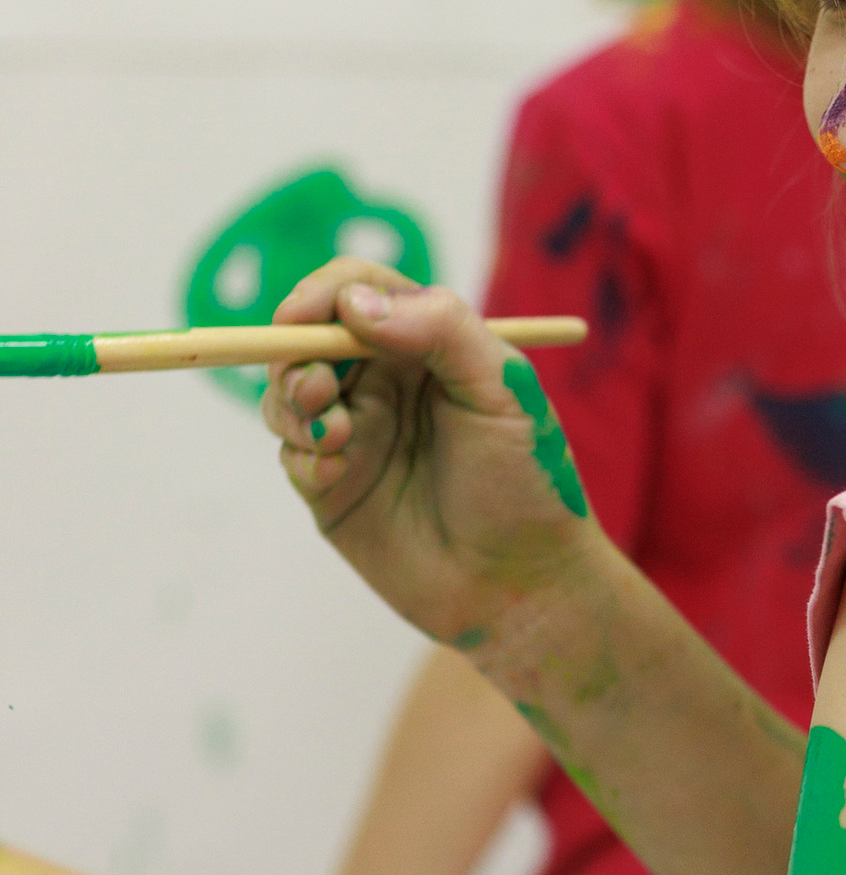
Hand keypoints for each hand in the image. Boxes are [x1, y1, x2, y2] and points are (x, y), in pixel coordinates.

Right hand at [260, 262, 602, 652]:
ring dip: (293, 402)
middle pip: (307, 337)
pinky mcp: (333, 487)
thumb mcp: (504, 390)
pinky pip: (292, 452)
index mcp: (427, 345)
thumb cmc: (528, 481)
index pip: (358, 290)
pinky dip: (303, 454)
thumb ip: (441, 329)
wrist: (523, 583)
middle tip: (318, 388)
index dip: (322, 294)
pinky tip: (338, 476)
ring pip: (287, 392)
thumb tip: (356, 301)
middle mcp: (385, 382)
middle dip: (295, 352)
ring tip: (335, 434)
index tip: (306, 317)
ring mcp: (355, 432)